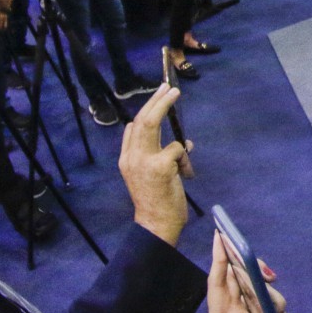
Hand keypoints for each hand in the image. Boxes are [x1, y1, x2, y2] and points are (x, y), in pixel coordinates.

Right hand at [120, 83, 189, 243]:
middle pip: (141, 120)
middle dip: (155, 101)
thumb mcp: (143, 175)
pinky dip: (184, 155)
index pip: (133, 128)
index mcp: (126, 159)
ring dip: (164, 105)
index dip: (146, 109)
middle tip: (167, 88)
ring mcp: (144, 161)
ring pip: (152, 124)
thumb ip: (148, 155)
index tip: (157, 96)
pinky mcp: (160, 166)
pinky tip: (185, 170)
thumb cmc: (155, 200)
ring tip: (174, 94)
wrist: (155, 224)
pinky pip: (176, 148)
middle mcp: (131, 157)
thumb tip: (159, 136)